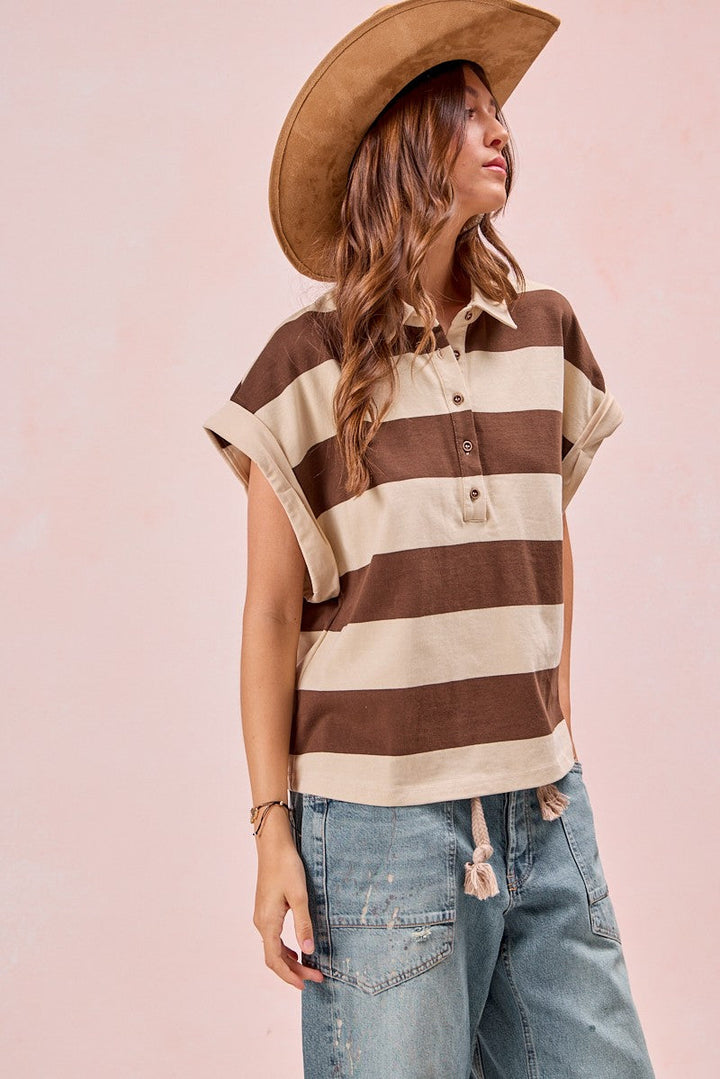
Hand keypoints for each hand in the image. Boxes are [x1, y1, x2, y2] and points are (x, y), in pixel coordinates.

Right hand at [253, 831, 324, 989]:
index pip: (275, 960)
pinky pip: (274, 938)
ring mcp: (262, 916)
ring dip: (290, 961)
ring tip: (309, 967)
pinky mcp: (266, 910)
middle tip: (316, 977)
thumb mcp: (299, 896)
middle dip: (294, 971)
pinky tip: (298, 949)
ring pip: (274, 948)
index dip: (290, 976)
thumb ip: (303, 925)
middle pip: (274, 958)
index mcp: (267, 922)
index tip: (306, 985)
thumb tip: (308, 952)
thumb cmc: (286, 867)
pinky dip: (285, 949)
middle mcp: (261, 923)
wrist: (273, 846)